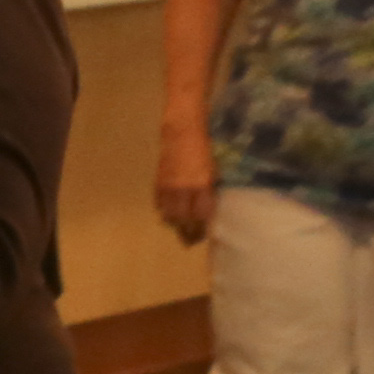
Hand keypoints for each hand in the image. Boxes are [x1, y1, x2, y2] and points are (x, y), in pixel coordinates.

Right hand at [153, 126, 217, 246]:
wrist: (183, 132)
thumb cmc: (206, 150)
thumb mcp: (215, 171)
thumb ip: (211, 191)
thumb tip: (209, 209)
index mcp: (202, 186)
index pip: (202, 216)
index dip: (203, 228)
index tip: (205, 235)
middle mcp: (184, 189)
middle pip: (183, 220)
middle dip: (187, 232)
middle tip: (191, 241)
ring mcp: (169, 187)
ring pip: (169, 215)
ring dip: (175, 225)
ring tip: (180, 230)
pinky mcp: (158, 183)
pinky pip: (159, 204)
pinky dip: (164, 212)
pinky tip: (169, 214)